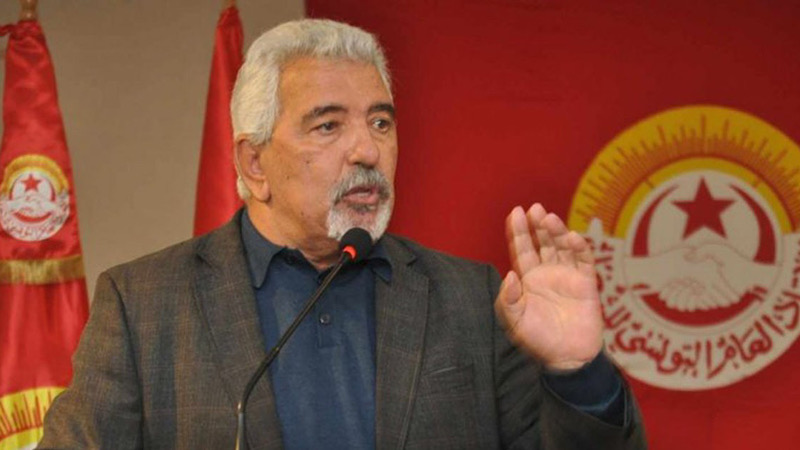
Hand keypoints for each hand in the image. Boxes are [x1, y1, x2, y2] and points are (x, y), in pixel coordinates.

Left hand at [494, 204, 603, 370]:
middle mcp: (548, 273)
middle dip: (537, 225)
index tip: (515, 213)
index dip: (519, 231)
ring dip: (556, 231)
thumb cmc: (537, 339)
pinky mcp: (586, 284)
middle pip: (542, 242)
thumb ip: (508, 299)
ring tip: (548, 218)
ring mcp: (568, 276)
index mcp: (528, 278)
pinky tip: (572, 237)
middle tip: (534, 208)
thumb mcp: (515, 320)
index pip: (522, 249)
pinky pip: (584, 261)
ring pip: (562, 247)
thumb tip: (510, 274)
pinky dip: (579, 248)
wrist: (567, 357)